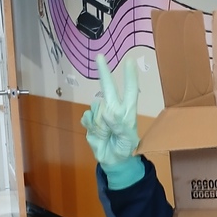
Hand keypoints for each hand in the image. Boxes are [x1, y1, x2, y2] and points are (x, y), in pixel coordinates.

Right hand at [80, 56, 144, 187]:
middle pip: (108, 88)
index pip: (130, 91)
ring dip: (99, 122)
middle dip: (103, 72)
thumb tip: (106, 112)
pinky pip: (86, 117)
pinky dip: (90, 126)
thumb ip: (119, 125)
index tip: (129, 61)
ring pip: (95, 108)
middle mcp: (114, 108)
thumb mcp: (128, 140)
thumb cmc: (126, 148)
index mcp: (127, 111)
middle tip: (100, 56)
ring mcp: (101, 114)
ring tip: (107, 134)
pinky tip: (97, 134)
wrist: (113, 160)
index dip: (129, 77)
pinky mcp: (90, 121)